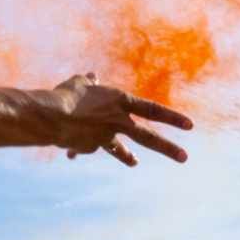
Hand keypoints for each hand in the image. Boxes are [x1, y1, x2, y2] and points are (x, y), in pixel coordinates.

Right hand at [48, 73, 191, 165]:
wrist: (49, 118)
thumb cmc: (65, 95)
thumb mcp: (79, 83)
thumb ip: (89, 82)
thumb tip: (92, 77)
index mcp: (119, 101)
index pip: (152, 109)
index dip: (172, 117)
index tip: (190, 126)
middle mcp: (117, 121)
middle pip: (147, 137)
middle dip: (168, 148)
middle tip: (184, 157)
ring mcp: (105, 137)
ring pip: (120, 150)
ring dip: (128, 157)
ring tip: (135, 163)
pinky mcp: (90, 148)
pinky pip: (85, 146)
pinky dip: (78, 147)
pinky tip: (69, 150)